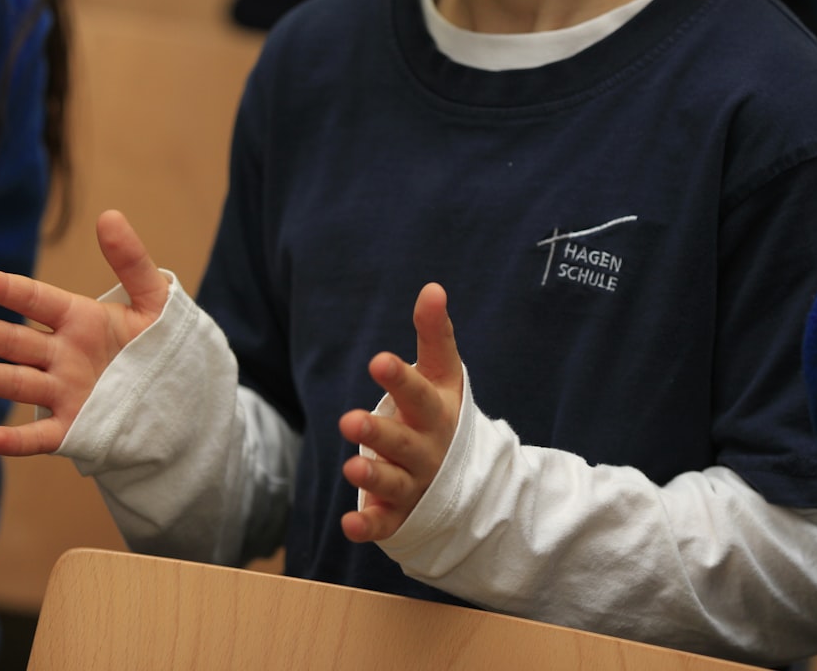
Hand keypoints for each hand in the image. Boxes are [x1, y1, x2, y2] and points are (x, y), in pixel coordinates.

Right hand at [0, 210, 168, 455]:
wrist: (182, 395)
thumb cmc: (161, 344)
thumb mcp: (155, 301)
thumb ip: (132, 262)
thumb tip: (110, 216)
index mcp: (79, 320)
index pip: (35, 301)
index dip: (7, 290)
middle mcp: (63, 355)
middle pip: (14, 342)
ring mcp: (65, 392)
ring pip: (17, 383)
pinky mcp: (75, 428)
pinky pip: (40, 435)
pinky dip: (15, 439)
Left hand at [339, 283, 463, 542]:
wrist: (466, 478)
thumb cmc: (442, 414)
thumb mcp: (443, 375)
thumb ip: (434, 335)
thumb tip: (432, 287)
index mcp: (435, 414)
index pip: (418, 394)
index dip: (399, 379)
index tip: (378, 360)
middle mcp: (427, 451)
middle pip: (403, 443)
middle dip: (379, 434)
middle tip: (350, 420)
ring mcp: (415, 486)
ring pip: (394, 484)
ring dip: (374, 478)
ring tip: (352, 468)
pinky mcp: (401, 515)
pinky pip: (386, 525)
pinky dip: (369, 529)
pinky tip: (350, 526)